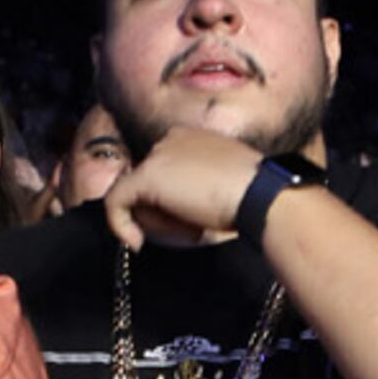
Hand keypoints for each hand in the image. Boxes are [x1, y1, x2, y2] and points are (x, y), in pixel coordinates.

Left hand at [99, 125, 274, 250]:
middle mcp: (171, 138)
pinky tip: (135, 241)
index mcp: (192, 137)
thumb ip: (196, 186)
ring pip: (133, 191)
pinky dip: (120, 224)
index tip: (177, 218)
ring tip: (177, 232)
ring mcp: (157, 155)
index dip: (165, 196)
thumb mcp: (222, 184)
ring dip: (149, 218)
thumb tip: (177, 210)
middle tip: (181, 229)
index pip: (163, 166)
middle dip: (156, 207)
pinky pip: (116, 201)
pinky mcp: (146, 175)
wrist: (260, 194)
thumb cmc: (253, 195)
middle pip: (146, 179)